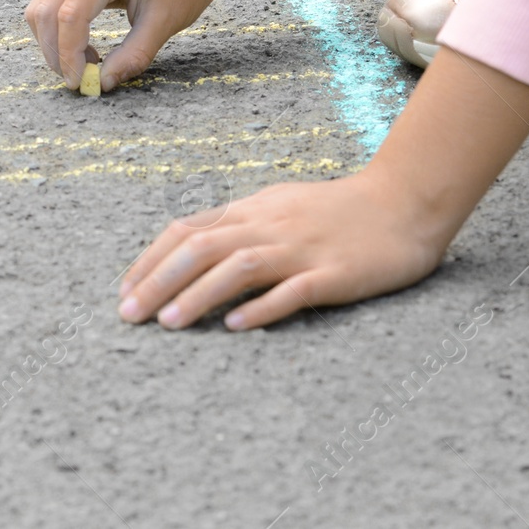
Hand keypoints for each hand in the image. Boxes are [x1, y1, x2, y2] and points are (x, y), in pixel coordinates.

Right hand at [24, 0, 223, 91]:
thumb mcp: (166, 22)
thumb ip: (133, 55)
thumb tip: (101, 84)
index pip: (72, 14)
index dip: (69, 53)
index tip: (80, 83)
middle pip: (46, 9)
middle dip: (55, 51)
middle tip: (78, 80)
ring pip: (42, 6)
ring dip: (53, 42)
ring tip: (86, 63)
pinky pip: (52, 1)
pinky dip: (59, 30)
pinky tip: (85, 48)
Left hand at [117, 172, 450, 330]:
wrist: (404, 204)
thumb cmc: (337, 209)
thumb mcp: (278, 205)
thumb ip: (238, 224)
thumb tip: (191, 244)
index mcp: (252, 210)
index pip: (188, 231)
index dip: (151, 260)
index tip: (125, 290)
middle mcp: (269, 226)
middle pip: (202, 248)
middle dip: (159, 281)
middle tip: (128, 314)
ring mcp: (301, 249)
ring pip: (238, 267)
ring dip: (198, 294)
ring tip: (168, 323)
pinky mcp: (334, 274)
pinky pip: (293, 290)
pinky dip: (261, 307)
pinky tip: (235, 325)